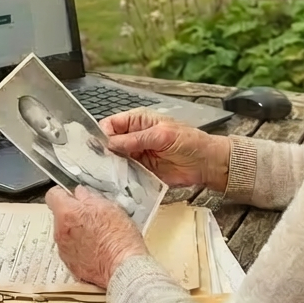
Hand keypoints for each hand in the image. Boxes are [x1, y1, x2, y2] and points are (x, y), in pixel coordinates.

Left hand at [46, 185, 146, 288]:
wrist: (124, 268)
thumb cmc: (120, 238)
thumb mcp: (109, 207)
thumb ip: (89, 197)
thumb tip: (80, 193)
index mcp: (68, 213)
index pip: (53, 195)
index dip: (64, 194)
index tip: (74, 197)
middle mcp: (60, 232)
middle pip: (60, 216)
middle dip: (73, 215)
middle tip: (93, 218)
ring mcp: (63, 250)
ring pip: (65, 233)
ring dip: (76, 232)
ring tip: (97, 236)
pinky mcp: (69, 264)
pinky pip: (70, 250)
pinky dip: (80, 248)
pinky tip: (96, 249)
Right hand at [100, 108, 229, 190]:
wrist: (205, 163)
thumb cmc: (189, 141)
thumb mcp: (162, 135)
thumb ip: (136, 139)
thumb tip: (111, 143)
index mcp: (137, 121)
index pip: (111, 124)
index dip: (102, 134)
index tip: (98, 146)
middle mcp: (133, 137)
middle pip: (110, 143)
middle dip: (103, 152)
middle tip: (98, 162)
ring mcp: (136, 155)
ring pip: (115, 160)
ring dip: (111, 166)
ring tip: (105, 173)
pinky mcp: (141, 171)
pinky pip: (125, 174)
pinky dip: (120, 177)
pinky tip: (116, 181)